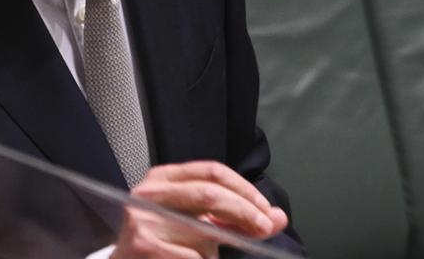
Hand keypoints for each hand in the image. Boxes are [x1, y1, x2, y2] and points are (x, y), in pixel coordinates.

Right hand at [111, 161, 288, 258]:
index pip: (211, 172)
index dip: (244, 190)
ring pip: (203, 233)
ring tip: (202, 255)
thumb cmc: (163, 244)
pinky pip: (195, 257)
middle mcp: (149, 194)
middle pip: (210, 194)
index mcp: (162, 179)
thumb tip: (278, 217)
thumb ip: (234, 219)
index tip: (266, 210)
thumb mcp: (194, 222)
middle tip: (266, 229)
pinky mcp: (146, 247)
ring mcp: (145, 221)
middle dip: (245, 213)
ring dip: (215, 250)